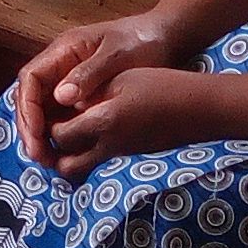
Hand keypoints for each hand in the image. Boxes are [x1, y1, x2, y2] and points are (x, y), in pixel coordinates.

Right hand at [13, 10, 190, 167]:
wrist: (164, 38)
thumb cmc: (142, 41)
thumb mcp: (117, 55)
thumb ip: (89, 73)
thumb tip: (61, 97)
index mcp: (63, 50)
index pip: (31, 78)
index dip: (28, 106)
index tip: (36, 133)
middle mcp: (59, 66)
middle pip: (30, 97)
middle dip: (29, 127)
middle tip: (39, 155)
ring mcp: (69, 81)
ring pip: (42, 109)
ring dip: (40, 134)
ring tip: (47, 160)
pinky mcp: (82, 95)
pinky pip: (60, 115)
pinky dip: (57, 134)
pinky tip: (62, 153)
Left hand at [40, 65, 220, 178]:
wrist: (203, 109)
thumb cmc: (164, 86)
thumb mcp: (122, 79)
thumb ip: (90, 93)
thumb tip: (66, 102)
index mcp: (103, 122)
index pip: (59, 135)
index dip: (47, 126)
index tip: (45, 112)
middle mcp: (109, 146)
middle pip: (67, 167)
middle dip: (52, 154)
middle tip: (48, 135)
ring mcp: (123, 155)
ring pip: (84, 168)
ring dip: (71, 157)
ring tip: (68, 136)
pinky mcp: (134, 156)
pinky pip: (102, 161)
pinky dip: (91, 153)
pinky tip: (94, 134)